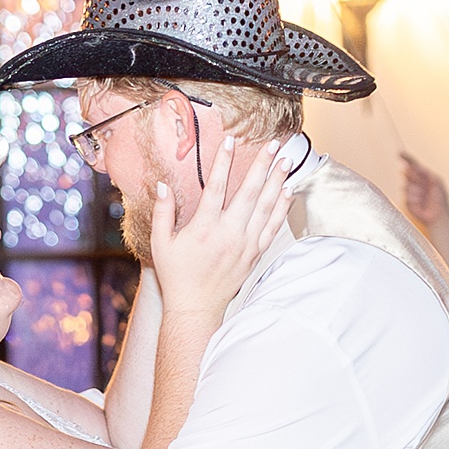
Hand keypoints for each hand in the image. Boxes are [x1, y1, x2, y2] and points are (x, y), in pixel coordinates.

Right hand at [149, 138, 293, 316]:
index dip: (223, 162)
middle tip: (272, 146)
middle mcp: (228, 234)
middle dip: (262, 166)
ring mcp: (245, 244)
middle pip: (249, 193)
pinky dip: (282, 208)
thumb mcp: (161, 243)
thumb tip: (162, 185)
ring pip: (265, 208)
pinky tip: (288, 191)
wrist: (196, 306)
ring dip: (276, 182)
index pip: (215, 187)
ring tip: (284, 161)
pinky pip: (272, 227)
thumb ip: (162, 212)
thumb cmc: (177, 275)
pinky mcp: (254, 254)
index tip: (230, 141)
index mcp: (203, 228)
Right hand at [399, 152, 448, 227]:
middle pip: (408, 174)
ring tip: (423, 197)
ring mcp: (412, 193)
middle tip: (420, 182)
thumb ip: (424, 172)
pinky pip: (407, 198)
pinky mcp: (408, 203)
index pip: (414, 165)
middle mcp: (417, 183)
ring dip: (415, 191)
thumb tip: (412, 167)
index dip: (406, 159)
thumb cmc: (440, 199)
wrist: (439, 215)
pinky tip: (420, 205)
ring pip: (406, 187)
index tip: (399, 154)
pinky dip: (414, 200)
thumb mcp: (435, 180)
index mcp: (424, 177)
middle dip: (413, 177)